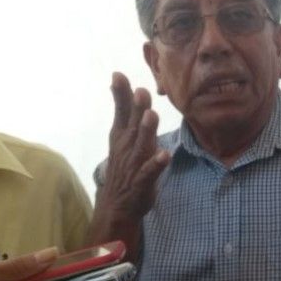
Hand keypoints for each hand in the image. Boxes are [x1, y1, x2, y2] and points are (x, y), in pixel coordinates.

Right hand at [88, 72, 169, 252]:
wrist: (116, 206)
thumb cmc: (124, 166)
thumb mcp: (120, 135)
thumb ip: (121, 109)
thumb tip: (117, 81)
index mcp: (121, 137)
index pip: (120, 112)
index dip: (120, 94)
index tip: (118, 75)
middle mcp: (126, 148)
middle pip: (132, 125)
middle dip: (136, 109)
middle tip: (141, 91)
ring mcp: (133, 166)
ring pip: (140, 146)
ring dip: (146, 132)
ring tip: (151, 116)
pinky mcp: (141, 183)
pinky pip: (149, 173)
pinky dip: (156, 164)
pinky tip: (164, 156)